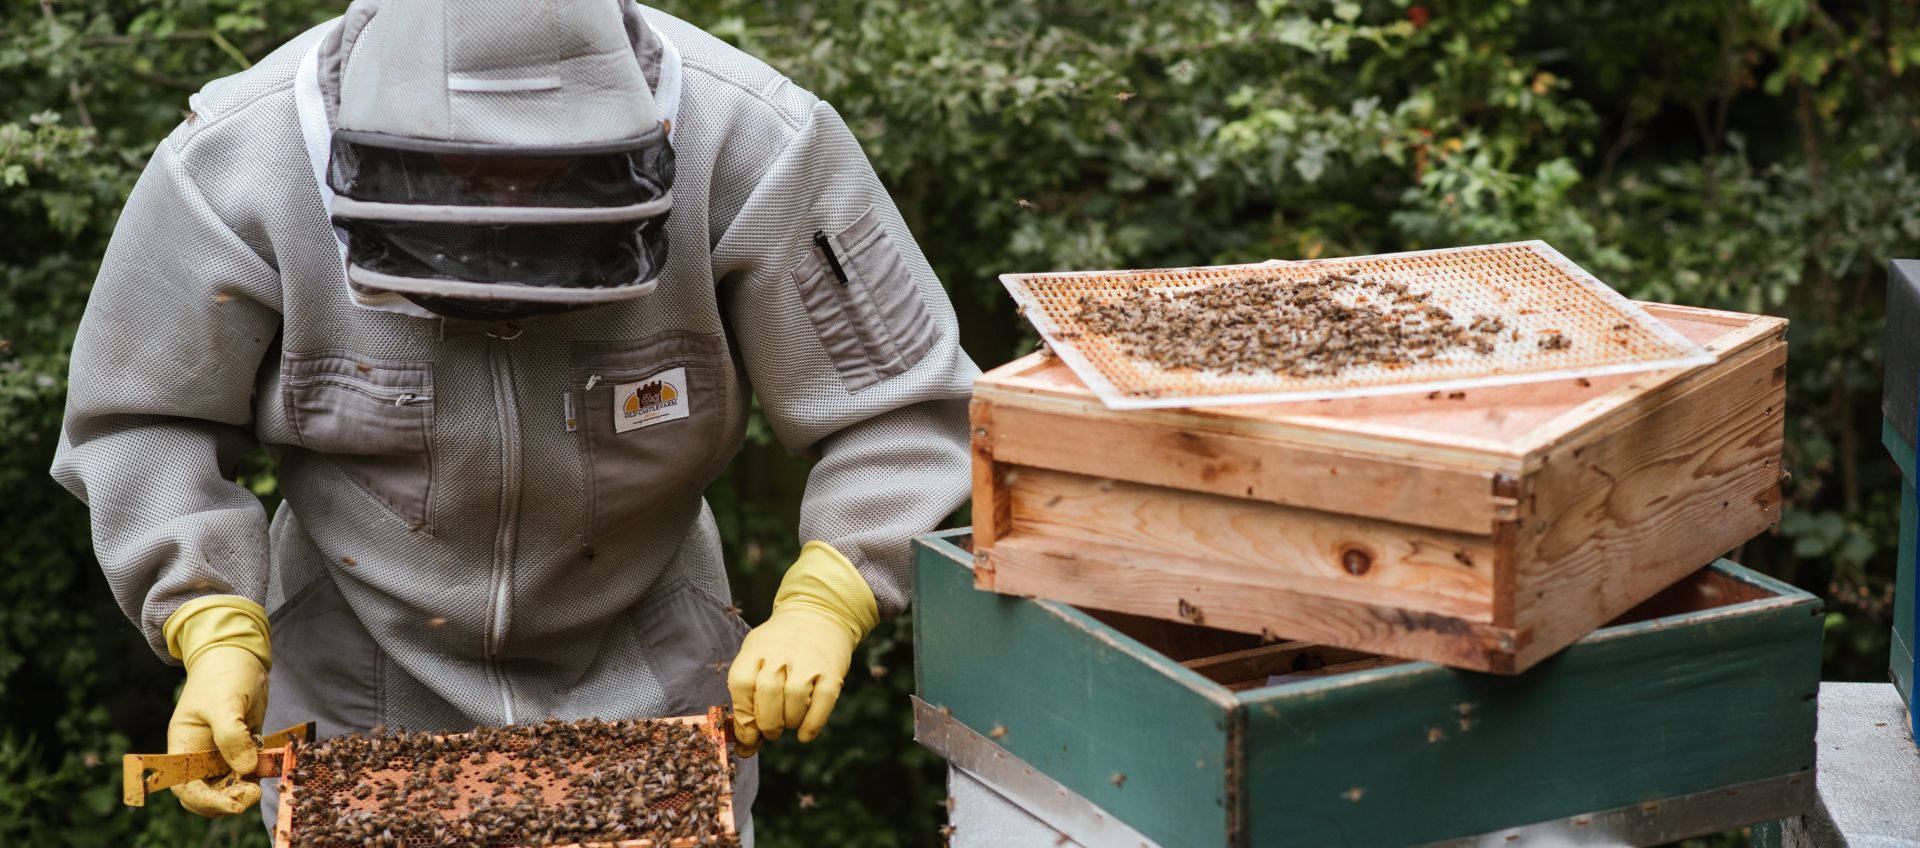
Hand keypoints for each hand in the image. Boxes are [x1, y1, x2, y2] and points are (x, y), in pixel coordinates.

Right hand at [161, 596, 271, 816]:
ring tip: (263, 774)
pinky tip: (270, 760)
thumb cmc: (223, 674)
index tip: (233, 804)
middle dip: (228, 799)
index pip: (187, 787)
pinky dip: (259, 773)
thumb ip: (231, 735)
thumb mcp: (225, 702)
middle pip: (208, 794)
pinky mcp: (243, 748)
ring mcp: (221, 753)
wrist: (239, 656)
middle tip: (252, 792)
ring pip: (230, 785)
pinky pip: (249, 770)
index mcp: (184, 746)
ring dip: (246, 787)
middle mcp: (200, 755)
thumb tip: (245, 769)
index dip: (207, 801)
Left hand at [727, 542, 877, 756]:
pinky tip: (804, 733)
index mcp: (756, 650)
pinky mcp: (832, 673)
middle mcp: (781, 654)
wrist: (819, 613)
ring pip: (794, 702)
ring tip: (787, 723)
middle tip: (769, 732)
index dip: (743, 715)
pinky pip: (822, 705)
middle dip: (766, 724)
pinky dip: (811, 726)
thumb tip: (745, 746)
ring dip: (788, 723)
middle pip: (768, 695)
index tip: (747, 733)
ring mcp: (809, 662)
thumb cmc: (780, 645)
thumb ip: (747, 696)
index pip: (742, 685)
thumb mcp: (756, 655)